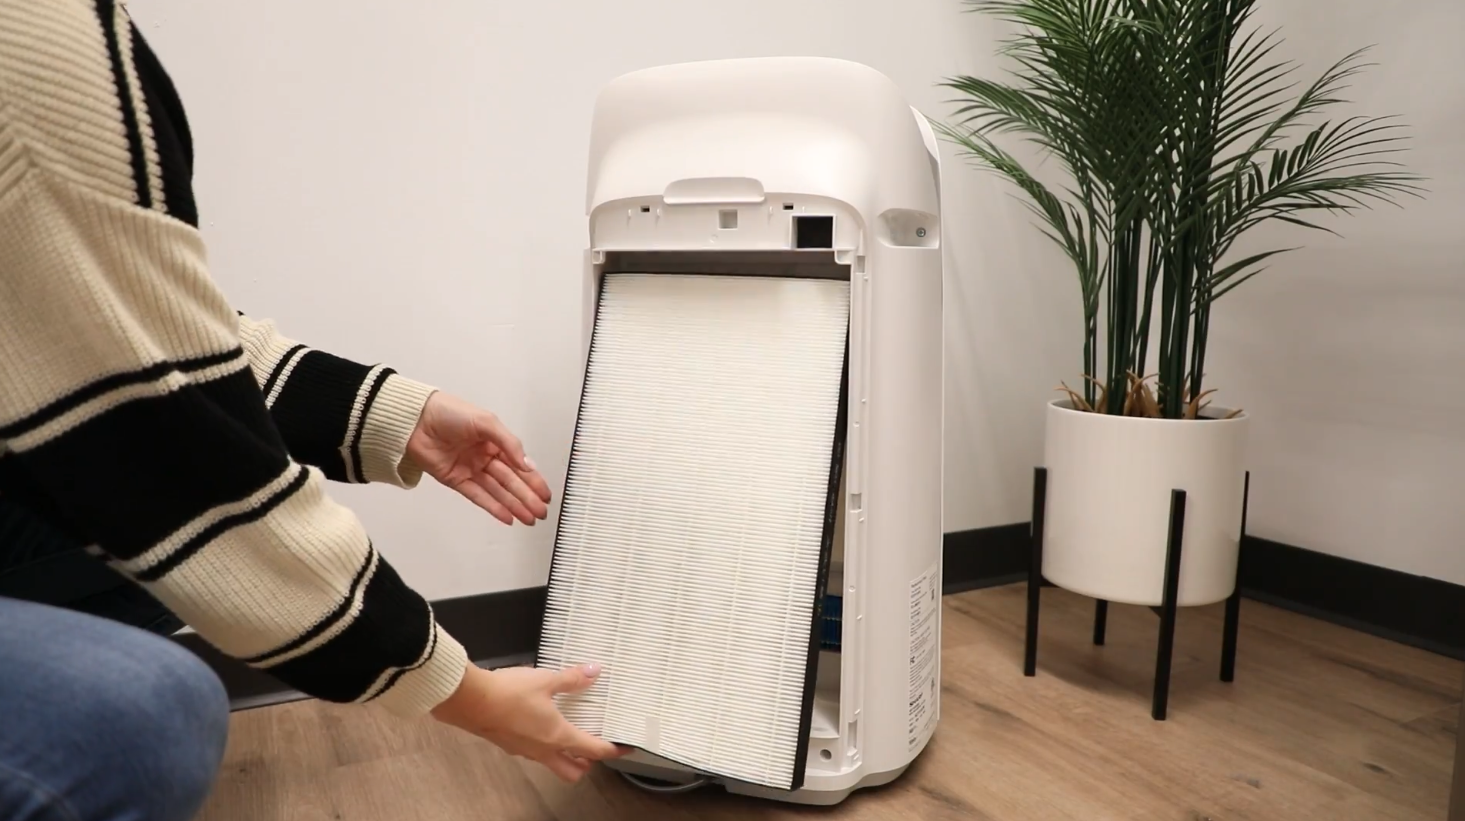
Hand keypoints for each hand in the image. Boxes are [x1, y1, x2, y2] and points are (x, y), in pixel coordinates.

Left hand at [407, 392, 551, 525]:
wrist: (416, 420)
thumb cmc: (448, 412)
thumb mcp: (487, 422)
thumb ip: (509, 444)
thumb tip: (527, 464)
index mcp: (494, 441)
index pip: (519, 464)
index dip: (534, 480)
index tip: (545, 493)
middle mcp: (484, 456)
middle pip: (511, 481)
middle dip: (527, 497)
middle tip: (541, 511)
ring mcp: (471, 469)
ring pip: (497, 491)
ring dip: (514, 505)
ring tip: (529, 518)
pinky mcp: (456, 480)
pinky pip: (478, 496)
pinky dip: (493, 507)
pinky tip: (507, 517)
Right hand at [431, 663, 624, 781]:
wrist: (471, 701)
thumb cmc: (509, 694)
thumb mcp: (546, 680)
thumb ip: (572, 679)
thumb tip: (594, 672)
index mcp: (558, 737)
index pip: (593, 751)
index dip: (613, 751)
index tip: (625, 748)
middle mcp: (544, 750)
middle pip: (573, 771)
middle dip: (587, 763)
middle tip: (594, 746)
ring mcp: (525, 751)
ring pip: (553, 765)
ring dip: (565, 756)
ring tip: (571, 735)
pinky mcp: (510, 745)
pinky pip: (535, 754)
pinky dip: (545, 746)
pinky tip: (541, 726)